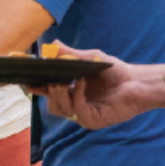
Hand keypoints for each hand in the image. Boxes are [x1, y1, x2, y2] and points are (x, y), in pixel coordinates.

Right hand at [40, 47, 156, 130]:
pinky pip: (76, 110)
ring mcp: (83, 115)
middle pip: (52, 105)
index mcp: (72, 93)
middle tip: (52, 78)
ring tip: (67, 80)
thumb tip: (52, 45)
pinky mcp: (93, 120)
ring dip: (60, 93)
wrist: (137, 82)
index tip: (27, 79)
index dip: (37, 88)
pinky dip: (76, 95)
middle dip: (49, 91)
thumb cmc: (115, 72)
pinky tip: (81, 83)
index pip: (49, 94)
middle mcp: (76, 106)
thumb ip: (69, 54)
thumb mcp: (89, 59)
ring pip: (60, 109)